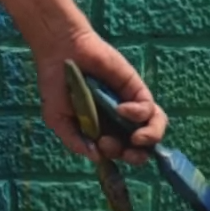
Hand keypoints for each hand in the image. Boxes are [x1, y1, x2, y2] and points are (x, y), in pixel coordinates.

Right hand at [34, 27, 166, 162]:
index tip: (103, 148)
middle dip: (138, 155)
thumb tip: (97, 157)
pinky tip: (121, 109)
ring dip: (150, 137)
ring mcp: (130, 104)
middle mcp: (119, 120)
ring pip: (153, 127)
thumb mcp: (57, 118)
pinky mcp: (137, 89)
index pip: (120, 151)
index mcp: (102, 130)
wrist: (60, 53)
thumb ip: (74, 140)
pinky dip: (139, 113)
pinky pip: (149, 108)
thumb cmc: (56, 85)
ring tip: (137, 139)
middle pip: (141, 145)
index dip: (118, 156)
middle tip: (126, 151)